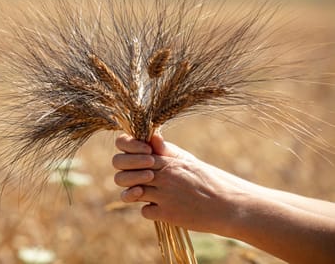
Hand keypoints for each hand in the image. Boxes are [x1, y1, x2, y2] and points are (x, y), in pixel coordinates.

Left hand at [113, 133, 241, 234]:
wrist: (230, 204)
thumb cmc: (209, 180)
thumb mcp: (187, 160)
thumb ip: (166, 151)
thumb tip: (151, 137)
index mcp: (166, 160)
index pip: (129, 151)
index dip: (126, 154)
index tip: (139, 159)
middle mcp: (162, 176)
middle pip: (121, 173)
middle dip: (124, 175)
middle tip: (139, 179)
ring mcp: (163, 196)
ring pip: (129, 193)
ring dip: (133, 193)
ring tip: (144, 192)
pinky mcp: (167, 214)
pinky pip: (144, 211)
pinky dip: (149, 210)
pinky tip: (160, 208)